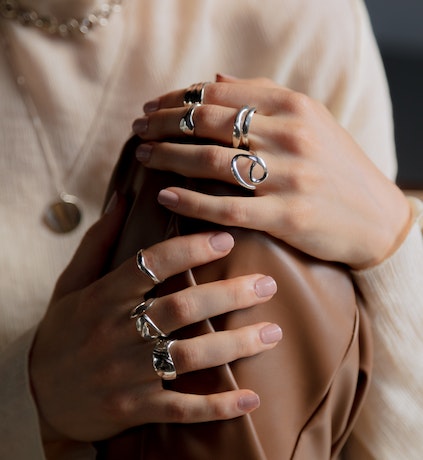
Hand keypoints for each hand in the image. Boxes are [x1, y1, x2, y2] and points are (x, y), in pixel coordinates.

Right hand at [30, 193, 279, 442]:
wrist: (39, 394)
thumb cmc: (62, 332)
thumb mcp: (71, 284)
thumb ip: (98, 242)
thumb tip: (122, 197)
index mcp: (102, 298)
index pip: (151, 265)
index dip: (191, 249)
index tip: (227, 239)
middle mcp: (115, 333)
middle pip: (181, 309)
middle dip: (229, 294)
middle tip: (267, 284)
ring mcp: (125, 374)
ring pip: (189, 357)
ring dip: (236, 344)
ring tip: (273, 331)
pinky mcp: (133, 408)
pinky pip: (181, 409)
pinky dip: (217, 406)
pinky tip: (250, 399)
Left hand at [133, 75, 410, 268]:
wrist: (376, 218)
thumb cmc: (338, 168)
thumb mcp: (311, 120)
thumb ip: (263, 96)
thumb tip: (214, 79)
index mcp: (294, 107)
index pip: (220, 94)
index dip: (177, 99)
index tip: (153, 107)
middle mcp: (289, 136)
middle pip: (208, 124)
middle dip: (164, 124)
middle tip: (138, 129)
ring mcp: (287, 177)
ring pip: (211, 162)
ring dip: (168, 157)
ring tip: (142, 156)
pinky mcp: (286, 216)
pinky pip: (226, 208)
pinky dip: (191, 202)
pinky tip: (164, 196)